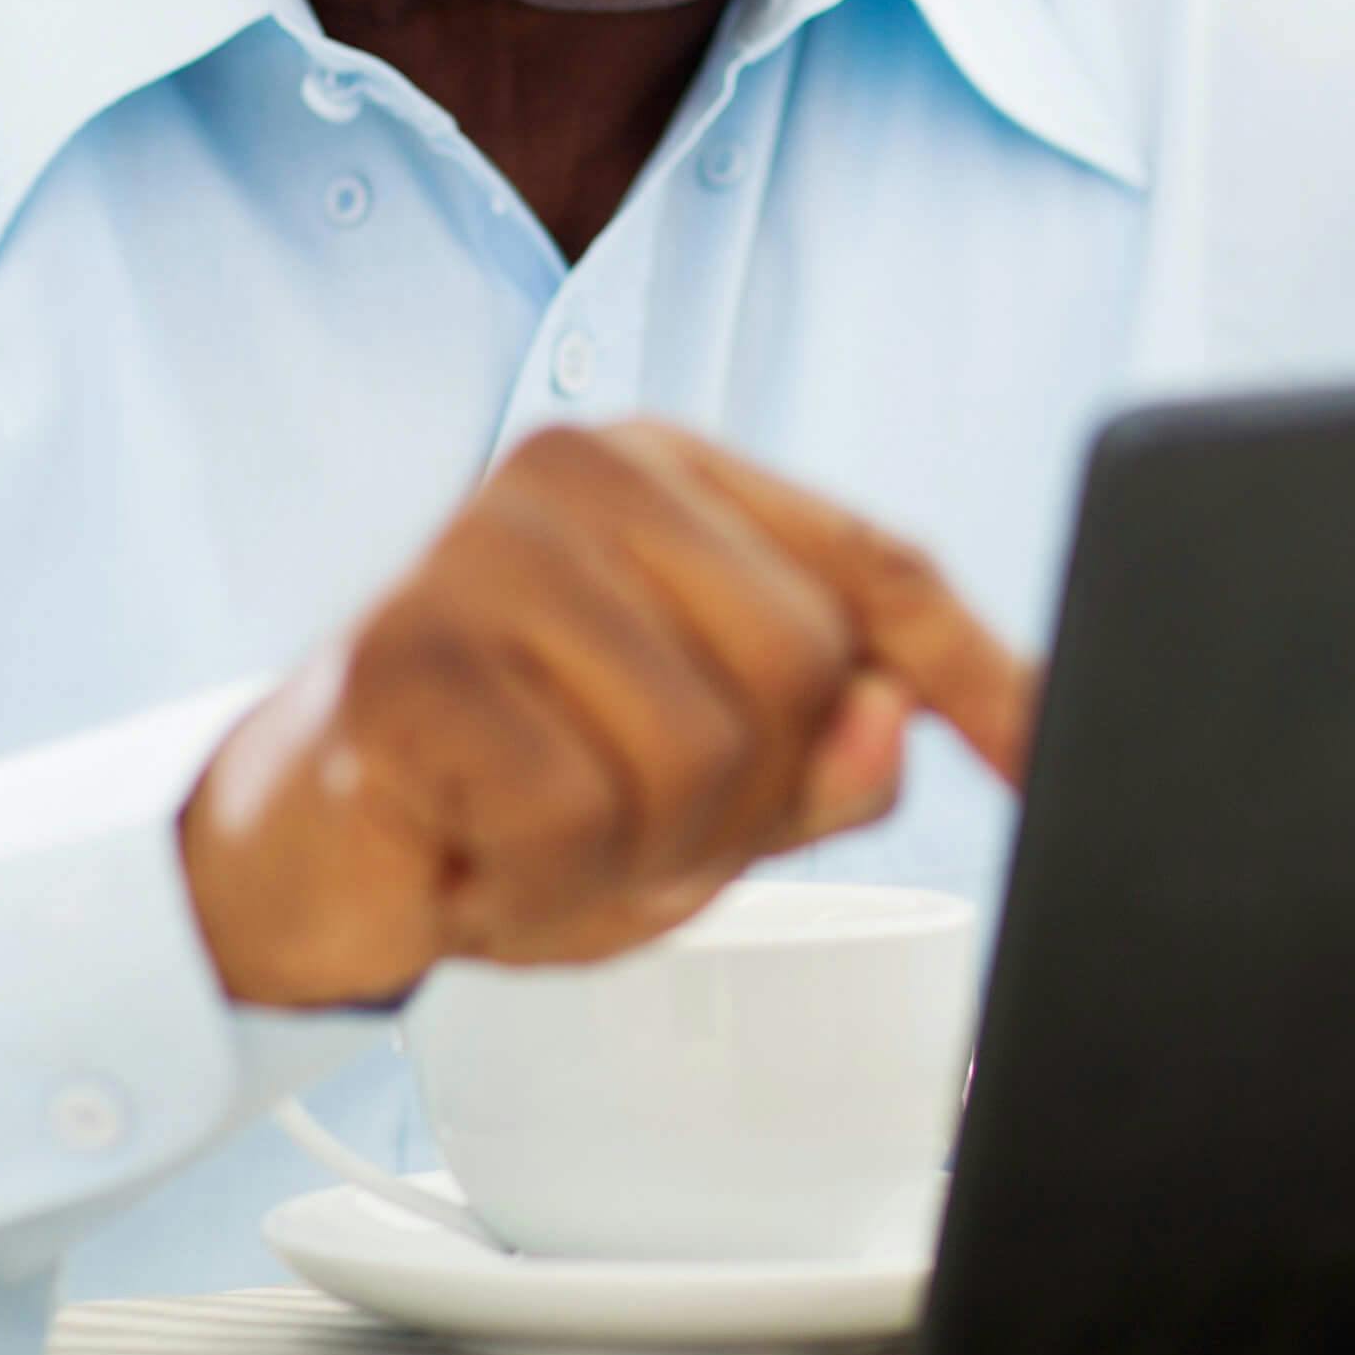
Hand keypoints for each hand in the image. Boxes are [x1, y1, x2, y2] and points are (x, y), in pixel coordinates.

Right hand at [178, 420, 1035, 1006]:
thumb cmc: (505, 793)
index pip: (879, 565)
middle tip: (615, 818)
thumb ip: (820, 757)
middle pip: (804, 672)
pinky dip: (541, 882)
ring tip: (536, 830)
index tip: (1064, 751)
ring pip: (699, 753)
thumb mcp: (705, 791)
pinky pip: (577, 816)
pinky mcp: (405, 654)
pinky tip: (473, 851)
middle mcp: (584, 473)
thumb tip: (896, 721)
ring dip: (631, 853)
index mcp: (676, 478)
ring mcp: (484, 548)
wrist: (291, 854)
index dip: (986, 672)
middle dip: (737, 802)